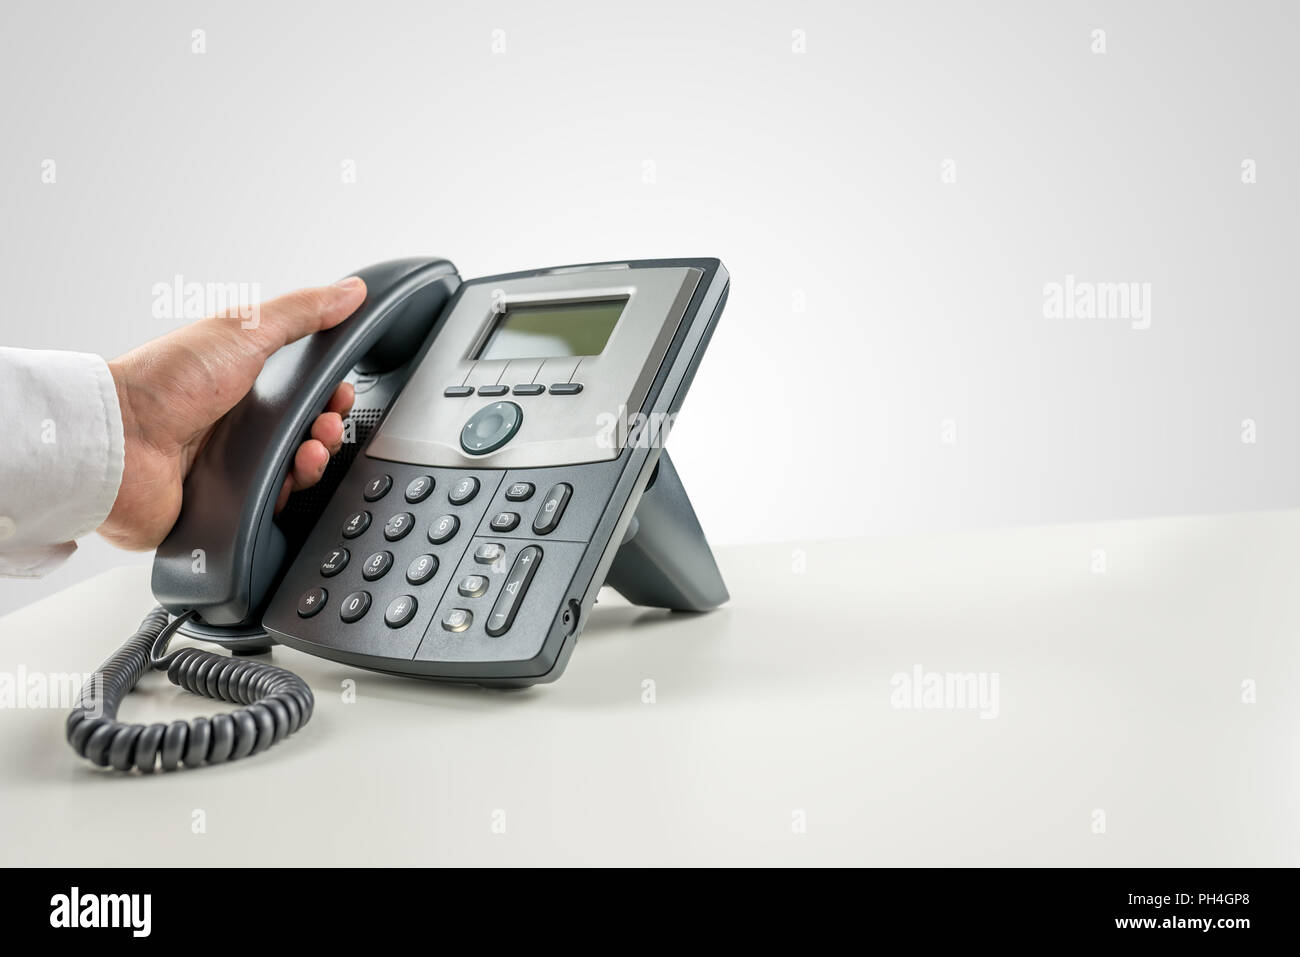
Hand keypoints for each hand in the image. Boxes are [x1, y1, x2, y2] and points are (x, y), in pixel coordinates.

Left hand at [99, 277, 367, 549]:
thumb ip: (300, 312)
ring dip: (315, 461)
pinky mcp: (224, 506)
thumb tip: (348, 292)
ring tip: (310, 451)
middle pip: (306, 434)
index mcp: (241, 383)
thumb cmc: (162, 383)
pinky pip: (272, 508)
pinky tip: (286, 479)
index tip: (341, 391)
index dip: (330, 394)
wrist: (119, 443)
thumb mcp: (242, 330)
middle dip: (329, 429)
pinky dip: (288, 495)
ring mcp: (230, 468)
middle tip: (327, 423)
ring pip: (295, 473)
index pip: (304, 391)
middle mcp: (236, 427)